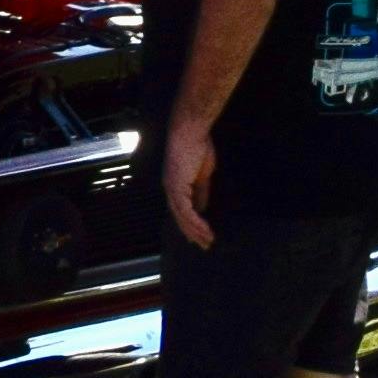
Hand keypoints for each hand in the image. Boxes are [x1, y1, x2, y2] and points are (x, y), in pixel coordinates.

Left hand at [161, 110, 217, 248]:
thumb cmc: (197, 148)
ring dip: (195, 230)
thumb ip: (200, 192)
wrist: (191, 132)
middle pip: (179, 217)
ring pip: (182, 217)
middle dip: (192, 233)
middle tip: (203, 245)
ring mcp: (172, 189)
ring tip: (208, 241)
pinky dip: (195, 221)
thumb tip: (202, 208)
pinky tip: (204, 230)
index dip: (189, 225)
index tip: (199, 237)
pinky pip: (185, 209)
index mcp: (175, 186)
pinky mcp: (176, 187)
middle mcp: (170, 190)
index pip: (181, 211)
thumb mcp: (202, 175)